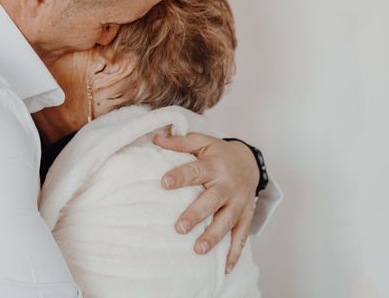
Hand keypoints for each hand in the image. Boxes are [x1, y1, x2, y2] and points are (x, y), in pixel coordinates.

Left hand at [153, 133, 257, 272]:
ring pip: (226, 221)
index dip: (180, 177)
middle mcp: (227, 185)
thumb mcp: (201, 142)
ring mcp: (239, 202)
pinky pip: (241, 236)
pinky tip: (225, 268)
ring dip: (213, 236)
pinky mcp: (245, 215)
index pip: (195, 171)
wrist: (250, 161)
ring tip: (198, 249)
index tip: (164, 183)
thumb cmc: (219, 153)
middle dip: (196, 214)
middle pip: (211, 201)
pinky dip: (234, 253)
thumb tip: (155, 138)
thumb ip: (179, 143)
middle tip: (179, 227)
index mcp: (214, 165)